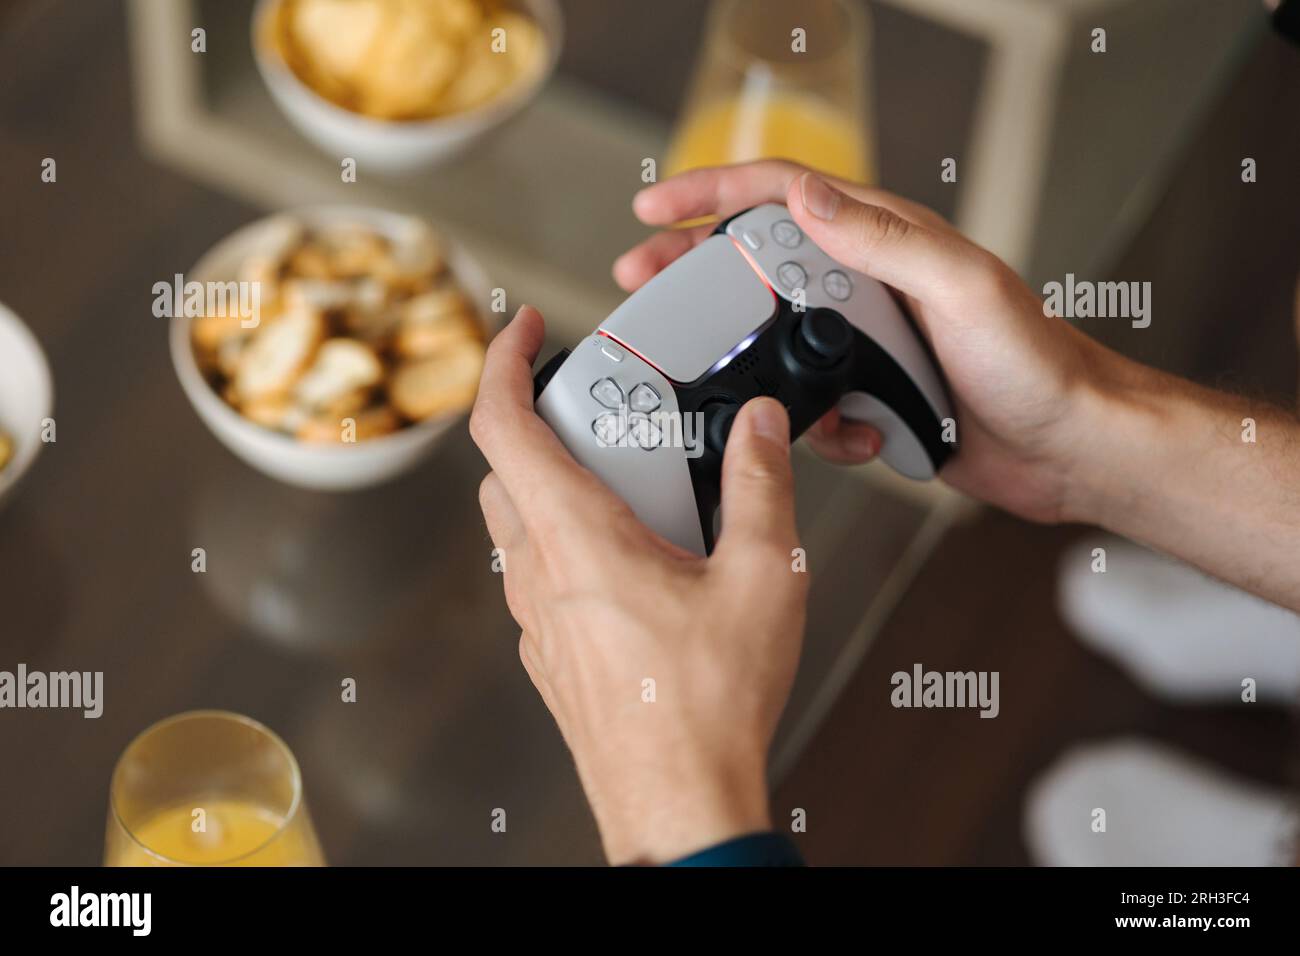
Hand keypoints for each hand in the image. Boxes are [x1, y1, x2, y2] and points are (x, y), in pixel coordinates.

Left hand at [470, 306, 809, 864]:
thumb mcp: (761, 577)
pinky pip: (541, 577)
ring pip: (518, 525)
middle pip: (504, 470)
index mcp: (575, 539)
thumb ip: (760, 486)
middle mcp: (540, 575)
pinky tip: (640, 563)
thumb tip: (761, 428)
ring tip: (634, 486)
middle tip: (599, 409)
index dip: (502, 361)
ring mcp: (538, 621)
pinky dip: (570, 542)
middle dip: (538, 421)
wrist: (678, 804)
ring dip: (556, 485)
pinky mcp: (553, 656)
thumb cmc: (707, 706)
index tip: (523, 328)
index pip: (501, 424)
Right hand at [615, 160, 1110, 523]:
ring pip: (776, 338)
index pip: (784, 195)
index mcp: (887, 240)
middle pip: (759, 261)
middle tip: (641, 277)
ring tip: (722, 377)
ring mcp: (865, 341)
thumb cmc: (1036, 362)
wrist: (1066, 447)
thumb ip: (885, 241)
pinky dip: (816, 425)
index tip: (658, 207)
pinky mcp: (869, 393)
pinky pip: (811, 403)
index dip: (713, 192)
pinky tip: (849, 435)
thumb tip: (809, 199)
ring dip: (747, 359)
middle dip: (695, 268)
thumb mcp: (961, 288)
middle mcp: (869, 283)